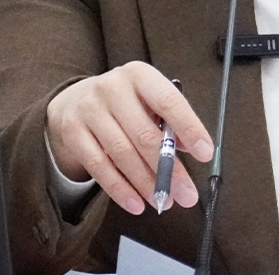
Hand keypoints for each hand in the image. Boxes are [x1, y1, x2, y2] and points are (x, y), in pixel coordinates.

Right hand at [46, 61, 213, 214]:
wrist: (74, 99)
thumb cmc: (124, 102)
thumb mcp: (148, 100)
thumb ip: (169, 120)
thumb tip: (189, 147)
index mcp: (140, 75)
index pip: (168, 101)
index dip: (189, 128)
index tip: (205, 153)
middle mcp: (113, 88)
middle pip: (145, 134)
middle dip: (169, 170)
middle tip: (186, 194)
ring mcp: (89, 109)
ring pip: (122, 153)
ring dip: (146, 183)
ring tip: (163, 201)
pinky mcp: (73, 132)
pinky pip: (99, 166)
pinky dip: (120, 189)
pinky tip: (135, 203)